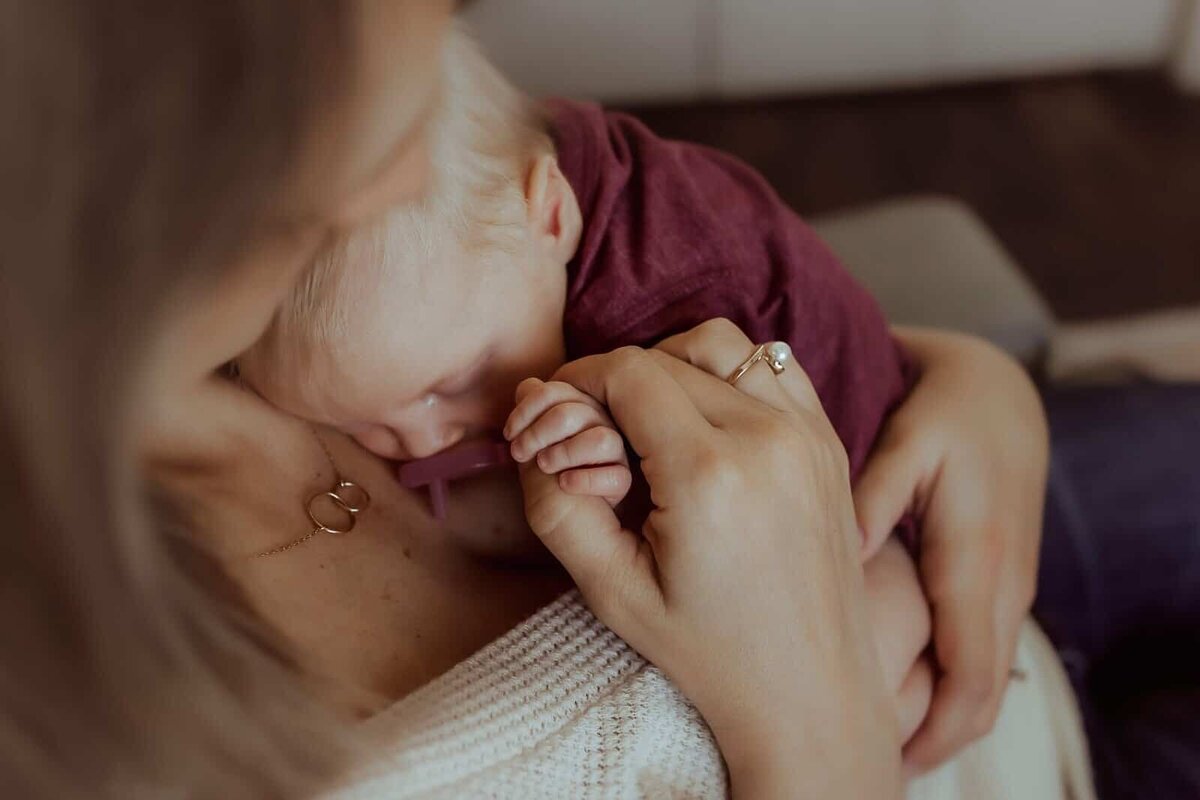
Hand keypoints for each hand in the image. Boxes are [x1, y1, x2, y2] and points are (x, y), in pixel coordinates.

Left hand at [504, 378, 631, 506]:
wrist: (568, 541)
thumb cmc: (549, 501)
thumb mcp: (530, 459)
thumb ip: (532, 423)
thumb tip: (528, 384)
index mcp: (578, 416)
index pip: (558, 391)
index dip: (528, 408)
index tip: (510, 434)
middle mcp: (598, 428)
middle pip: (574, 410)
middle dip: (538, 431)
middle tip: (520, 453)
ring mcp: (615, 455)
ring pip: (600, 437)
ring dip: (564, 453)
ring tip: (547, 469)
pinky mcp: (622, 481)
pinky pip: (614, 472)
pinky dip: (584, 479)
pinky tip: (566, 486)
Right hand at [518, 319, 902, 798]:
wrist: (809, 689)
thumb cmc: (708, 651)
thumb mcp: (610, 590)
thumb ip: (557, 505)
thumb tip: (535, 428)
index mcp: (710, 474)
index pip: (627, 373)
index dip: (578, 382)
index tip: (558, 415)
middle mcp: (768, 438)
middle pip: (666, 355)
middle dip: (614, 382)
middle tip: (595, 434)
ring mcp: (808, 434)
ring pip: (721, 342)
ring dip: (671, 363)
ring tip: (648, 422)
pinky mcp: (828, 440)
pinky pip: (770, 365)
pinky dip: (726, 371)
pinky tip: (703, 420)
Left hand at [854, 326, 1047, 771]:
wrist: (1000, 389)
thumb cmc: (946, 411)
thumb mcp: (910, 443)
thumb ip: (876, 497)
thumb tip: (841, 553)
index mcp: (975, 562)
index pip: (968, 676)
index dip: (932, 730)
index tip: (882, 760)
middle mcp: (1000, 586)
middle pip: (980, 697)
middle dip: (934, 742)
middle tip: (872, 768)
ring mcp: (1006, 586)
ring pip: (982, 680)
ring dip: (941, 720)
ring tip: (883, 746)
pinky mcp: (995, 578)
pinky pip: (979, 653)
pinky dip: (949, 688)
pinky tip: (904, 695)